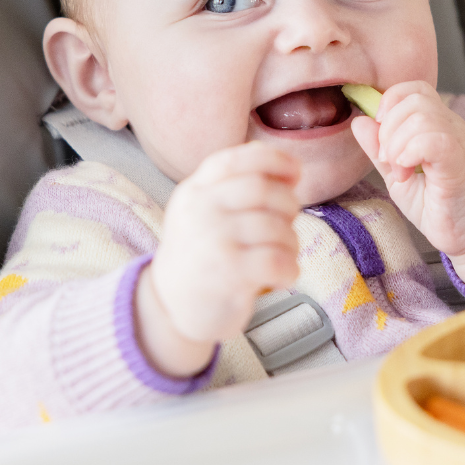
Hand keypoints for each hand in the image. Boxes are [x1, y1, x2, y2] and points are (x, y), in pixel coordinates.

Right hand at [136, 142, 301, 377]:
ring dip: (291, 242)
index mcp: (195, 190)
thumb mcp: (203, 211)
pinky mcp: (229, 273)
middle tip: (288, 221)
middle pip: (263, 188)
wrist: (169, 306)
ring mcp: (214, 240)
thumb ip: (237, 187)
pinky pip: (278, 260)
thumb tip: (290, 173)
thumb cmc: (199, 255)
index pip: (237, 159)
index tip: (295, 172)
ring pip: (276, 226)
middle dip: (288, 203)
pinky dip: (290, 269)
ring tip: (283, 253)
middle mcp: (201, 210)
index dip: (273, 159)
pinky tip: (282, 276)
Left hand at [350, 81, 464, 288]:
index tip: (380, 136)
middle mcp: (452, 127)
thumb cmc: (438, 206)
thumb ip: (379, 149)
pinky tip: (406, 172)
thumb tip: (359, 121)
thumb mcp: (399, 175)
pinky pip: (435, 139)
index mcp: (438, 126)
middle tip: (389, 161)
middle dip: (388, 127)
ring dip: (397, 144)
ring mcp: (460, 143)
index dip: (389, 103)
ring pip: (421, 116)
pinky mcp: (461, 164)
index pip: (414, 89)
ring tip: (400, 171)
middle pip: (414, 98)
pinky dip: (410, 152)